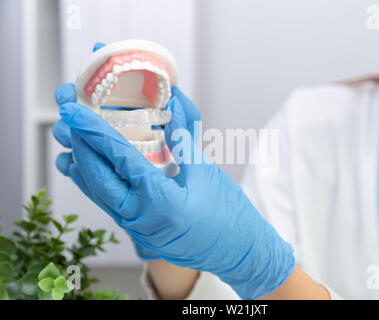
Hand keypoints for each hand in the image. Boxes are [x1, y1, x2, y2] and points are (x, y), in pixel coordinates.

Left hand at [54, 48, 293, 299]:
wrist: (238, 252)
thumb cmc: (230, 216)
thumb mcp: (207, 172)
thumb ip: (183, 138)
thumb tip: (172, 104)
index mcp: (161, 202)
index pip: (119, 159)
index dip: (94, 130)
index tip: (73, 108)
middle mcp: (141, 218)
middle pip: (97, 175)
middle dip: (78, 141)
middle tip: (67, 113)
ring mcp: (137, 227)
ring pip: (97, 191)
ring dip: (81, 161)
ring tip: (69, 136)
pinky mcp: (138, 229)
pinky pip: (107, 202)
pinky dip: (93, 181)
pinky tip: (83, 165)